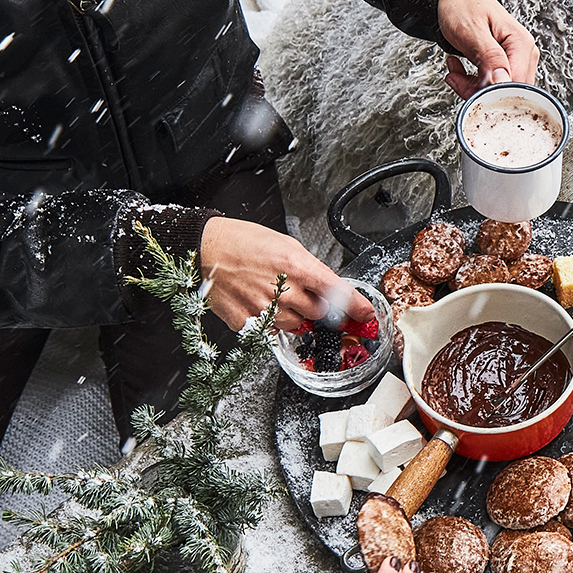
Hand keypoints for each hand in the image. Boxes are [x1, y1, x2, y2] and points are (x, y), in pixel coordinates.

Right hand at [200, 216, 374, 333]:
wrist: (206, 248)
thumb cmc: (244, 242)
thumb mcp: (287, 245)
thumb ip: (310, 269)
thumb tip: (328, 289)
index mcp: (297, 266)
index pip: (338, 291)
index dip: (356, 306)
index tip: (366, 314)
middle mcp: (283, 289)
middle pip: (319, 313)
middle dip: (316, 306)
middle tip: (300, 293)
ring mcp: (264, 308)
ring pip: (297, 325)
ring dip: (294, 315)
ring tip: (276, 295)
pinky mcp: (246, 321)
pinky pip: (271, 331)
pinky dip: (270, 321)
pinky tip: (260, 303)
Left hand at [438, 0, 538, 96]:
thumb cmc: (463, 6)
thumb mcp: (472, 31)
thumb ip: (489, 56)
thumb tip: (502, 81)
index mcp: (521, 43)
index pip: (515, 83)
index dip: (492, 92)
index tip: (469, 89)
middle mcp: (524, 53)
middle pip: (509, 91)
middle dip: (480, 91)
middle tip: (457, 78)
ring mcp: (516, 60)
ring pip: (499, 91)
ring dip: (472, 87)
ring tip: (455, 72)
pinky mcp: (505, 64)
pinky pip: (492, 85)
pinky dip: (472, 83)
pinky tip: (460, 71)